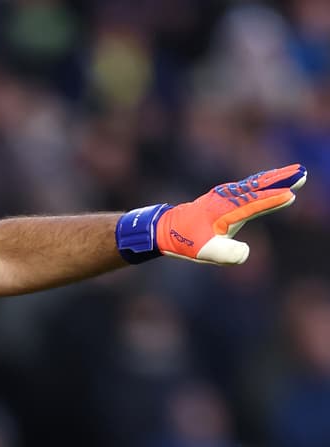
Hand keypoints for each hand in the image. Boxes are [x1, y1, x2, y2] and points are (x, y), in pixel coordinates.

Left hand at [116, 164, 306, 263]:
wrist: (163, 229)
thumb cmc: (184, 241)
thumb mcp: (204, 253)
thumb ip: (227, 253)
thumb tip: (246, 252)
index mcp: (224, 211)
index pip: (253, 204)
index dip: (272, 200)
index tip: (291, 195)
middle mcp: (225, 199)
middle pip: (257, 187)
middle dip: (280, 180)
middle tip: (302, 173)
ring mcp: (223, 196)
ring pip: (253, 184)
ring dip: (274, 178)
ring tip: (293, 172)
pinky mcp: (222, 198)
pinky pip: (246, 186)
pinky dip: (261, 181)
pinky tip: (268, 180)